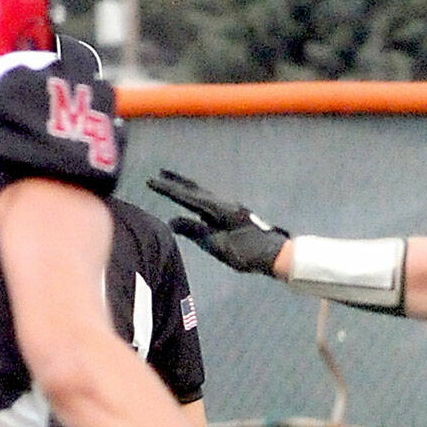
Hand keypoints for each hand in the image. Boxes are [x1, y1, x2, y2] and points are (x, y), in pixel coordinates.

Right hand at [147, 170, 289, 273]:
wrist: (276, 254)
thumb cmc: (248, 253)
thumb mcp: (218, 246)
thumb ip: (195, 232)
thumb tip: (173, 221)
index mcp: (218, 209)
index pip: (187, 197)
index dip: (168, 189)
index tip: (150, 180)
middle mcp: (224, 204)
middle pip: (195, 190)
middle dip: (176, 182)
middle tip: (159, 173)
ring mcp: (230, 208)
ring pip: (203, 194)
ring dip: (187, 188)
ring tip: (174, 182)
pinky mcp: (235, 214)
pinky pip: (211, 202)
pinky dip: (198, 197)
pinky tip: (196, 202)